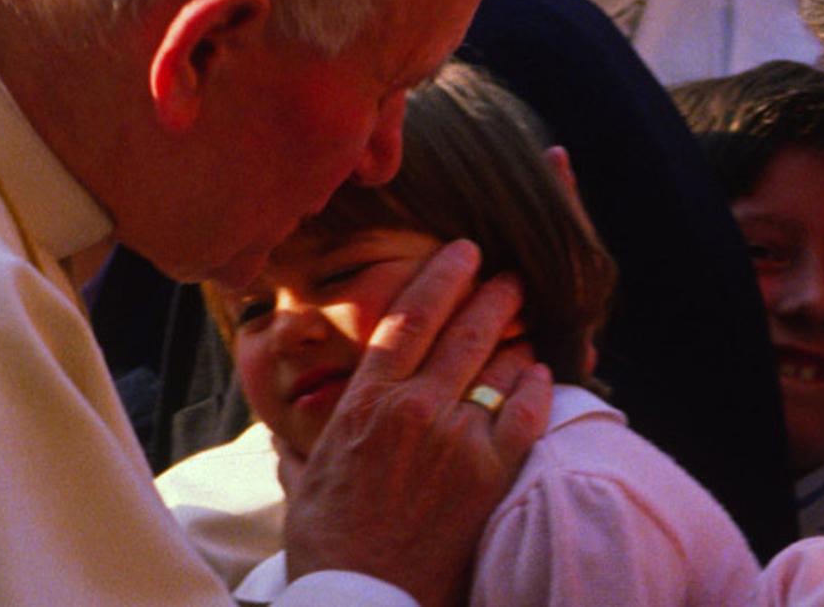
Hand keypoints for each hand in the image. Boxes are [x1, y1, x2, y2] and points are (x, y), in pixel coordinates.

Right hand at [282, 240, 550, 606]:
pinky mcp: (492, 474)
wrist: (366, 598)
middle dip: (493, 294)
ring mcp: (458, 440)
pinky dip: (538, 385)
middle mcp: (414, 409)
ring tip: (527, 325)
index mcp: (365, 402)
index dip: (442, 276)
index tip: (463, 252)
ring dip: (518, 338)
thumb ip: (302, 449)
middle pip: (465, 329)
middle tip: (510, 277)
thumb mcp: (305, 483)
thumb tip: (282, 439)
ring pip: (502, 365)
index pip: (409, 317)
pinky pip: (528, 412)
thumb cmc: (330, 546)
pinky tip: (541, 373)